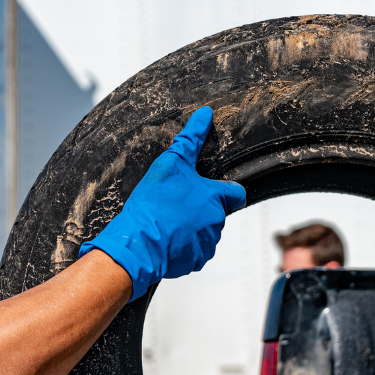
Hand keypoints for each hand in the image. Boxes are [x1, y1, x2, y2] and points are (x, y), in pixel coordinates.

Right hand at [79, 107, 245, 300]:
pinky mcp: (196, 260)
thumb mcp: (169, 164)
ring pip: (205, 233)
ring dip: (191, 228)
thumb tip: (205, 114)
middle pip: (216, 213)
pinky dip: (182, 246)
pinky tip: (165, 239)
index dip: (225, 190)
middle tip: (175, 207)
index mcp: (215, 198)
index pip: (236, 193)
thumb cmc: (152, 205)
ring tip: (167, 223)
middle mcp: (216, 222)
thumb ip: (190, 139)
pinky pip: (194, 251)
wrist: (137, 243)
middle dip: (200, 210)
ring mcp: (207, 243)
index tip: (211, 189)